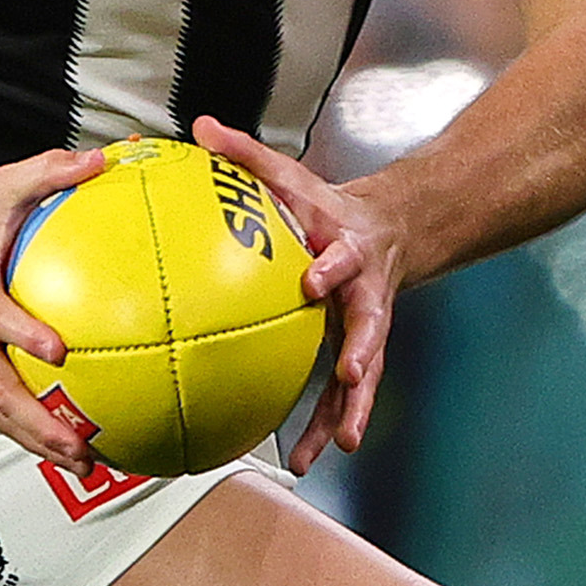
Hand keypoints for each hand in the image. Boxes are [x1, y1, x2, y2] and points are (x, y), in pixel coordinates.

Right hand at [0, 145, 107, 465]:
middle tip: (78, 445)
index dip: (20, 333)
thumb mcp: (1, 185)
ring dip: (34, 441)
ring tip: (82, 463)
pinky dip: (26, 432)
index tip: (57, 351)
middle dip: (35, 423)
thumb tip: (101, 160)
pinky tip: (67, 447)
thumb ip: (50, 172)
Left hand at [191, 114, 403, 476]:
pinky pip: (343, 397)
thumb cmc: (325, 207)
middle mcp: (364, 294)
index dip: (332, 265)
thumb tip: (200, 126)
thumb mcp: (291, 177)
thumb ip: (247, 155)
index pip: (342, 255)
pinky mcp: (358, 353)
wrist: (385, 231)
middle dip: (363, 350)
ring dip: (351, 410)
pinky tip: (302, 459)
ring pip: (363, 375)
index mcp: (347, 250)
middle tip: (351, 375)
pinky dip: (328, 425)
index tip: (315, 277)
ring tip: (336, 447)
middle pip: (370, 325)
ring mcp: (366, 328)